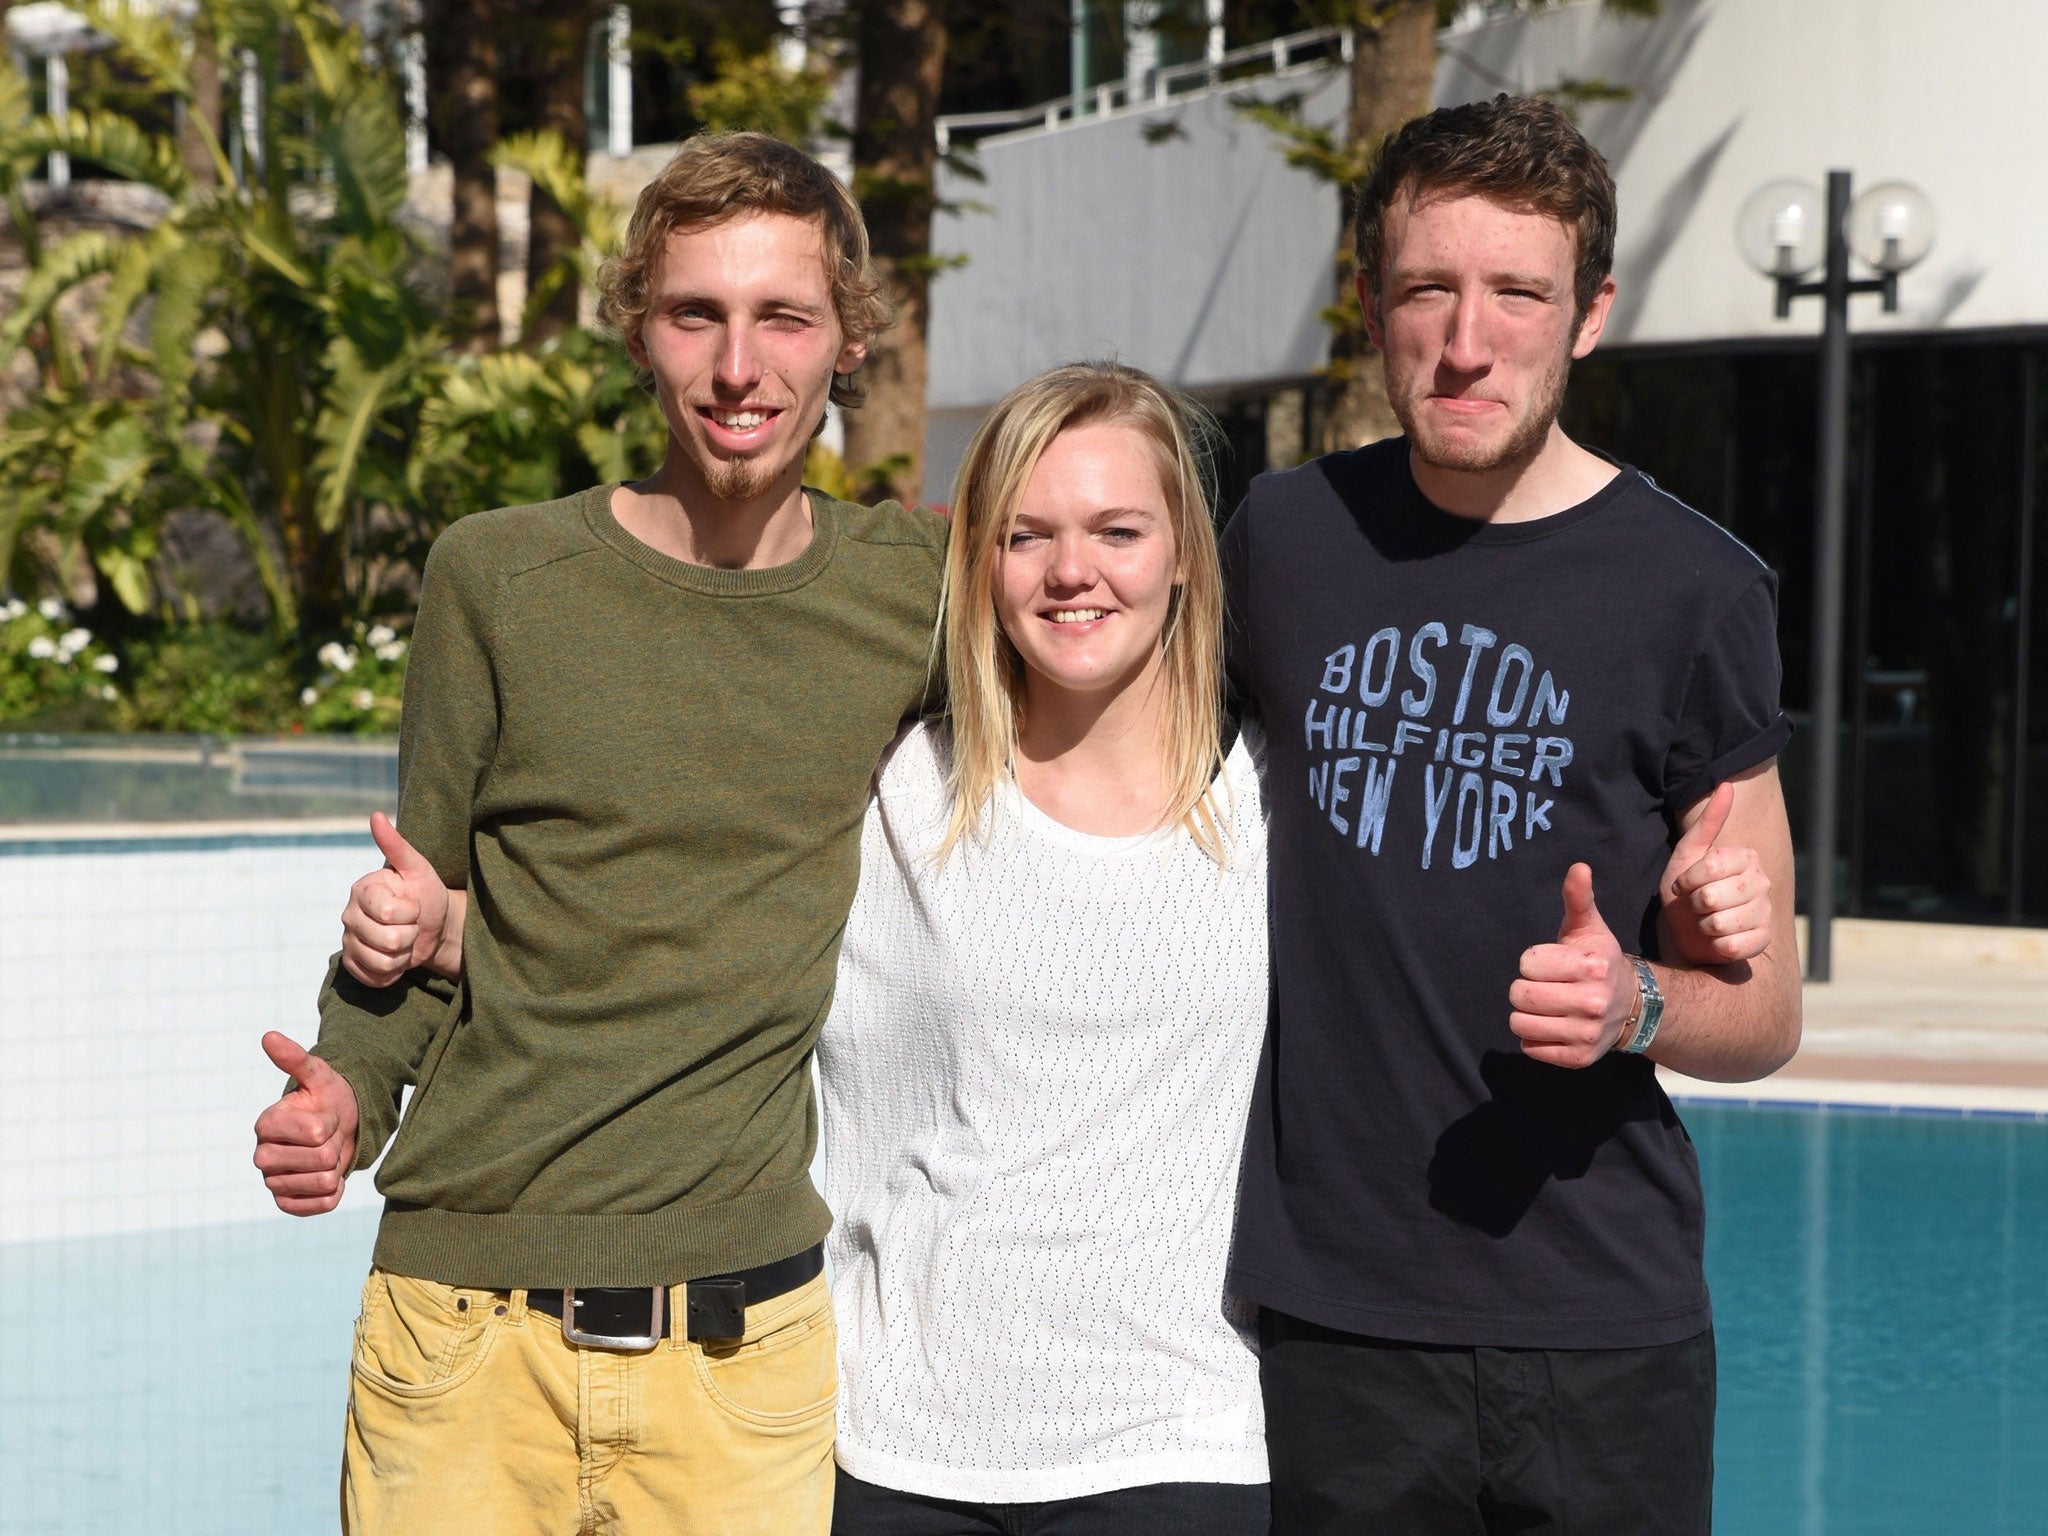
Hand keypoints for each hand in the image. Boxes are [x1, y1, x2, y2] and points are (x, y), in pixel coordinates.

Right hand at [252, 1032, 359, 1215]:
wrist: (337, 1128)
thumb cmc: (326, 1099)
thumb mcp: (319, 1075)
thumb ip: (296, 1058)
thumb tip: (268, 1036)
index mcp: (266, 1124)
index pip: (317, 1131)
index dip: (332, 1123)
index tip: (325, 1115)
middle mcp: (263, 1155)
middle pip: (323, 1159)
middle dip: (336, 1146)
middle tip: (328, 1138)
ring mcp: (273, 1181)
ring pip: (325, 1182)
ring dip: (336, 1168)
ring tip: (325, 1154)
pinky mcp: (286, 1203)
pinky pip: (321, 1205)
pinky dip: (335, 1192)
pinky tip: (328, 1178)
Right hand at [341, 811, 451, 986]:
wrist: (432, 927)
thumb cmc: (426, 894)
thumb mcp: (418, 868)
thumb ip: (396, 845)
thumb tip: (376, 815)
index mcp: (362, 890)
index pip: (388, 913)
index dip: (409, 913)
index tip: (414, 905)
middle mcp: (349, 915)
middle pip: (386, 939)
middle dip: (410, 935)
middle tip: (413, 925)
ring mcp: (348, 941)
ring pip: (381, 961)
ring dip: (403, 955)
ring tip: (407, 941)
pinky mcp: (353, 965)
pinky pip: (374, 978)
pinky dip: (393, 973)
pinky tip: (397, 958)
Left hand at [1510, 863, 1636, 1068]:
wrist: (1632, 1005)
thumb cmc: (1598, 961)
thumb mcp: (1589, 927)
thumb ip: (1578, 898)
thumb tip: (1578, 867)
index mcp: (1592, 966)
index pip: (1526, 963)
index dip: (1533, 961)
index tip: (1551, 963)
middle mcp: (1592, 1002)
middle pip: (1519, 994)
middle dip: (1525, 987)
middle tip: (1545, 985)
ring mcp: (1586, 1033)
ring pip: (1519, 1022)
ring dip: (1526, 1014)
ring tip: (1547, 1005)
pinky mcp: (1578, 1058)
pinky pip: (1529, 1048)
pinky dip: (1534, 1038)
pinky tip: (1554, 1025)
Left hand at [1661, 782, 1772, 964]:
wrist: (1686, 931)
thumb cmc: (1684, 891)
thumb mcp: (1688, 854)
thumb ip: (1708, 823)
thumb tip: (1727, 784)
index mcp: (1746, 858)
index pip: (1710, 866)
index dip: (1687, 880)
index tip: (1684, 884)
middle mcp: (1762, 883)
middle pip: (1712, 897)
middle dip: (1693, 904)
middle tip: (1696, 905)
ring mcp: (1765, 913)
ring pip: (1721, 923)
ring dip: (1702, 926)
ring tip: (1705, 921)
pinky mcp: (1763, 941)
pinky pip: (1731, 946)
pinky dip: (1715, 945)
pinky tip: (1717, 939)